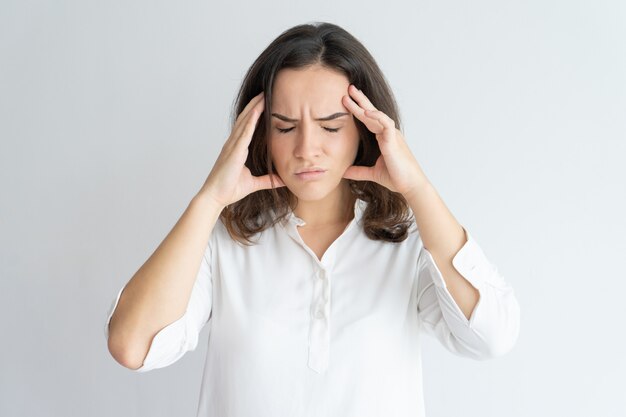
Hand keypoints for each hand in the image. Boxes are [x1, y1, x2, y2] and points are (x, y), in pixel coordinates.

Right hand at [198, 91, 284, 207]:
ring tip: (263, 95)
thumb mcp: (254, 183)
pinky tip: (256, 111)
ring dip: (254, 108)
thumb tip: (283, 180)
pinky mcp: (233, 152)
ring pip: (245, 122)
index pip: (248, 126)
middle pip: (246, 119)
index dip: (255, 113)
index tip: (265, 102)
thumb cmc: (229, 189)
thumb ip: (268, 180)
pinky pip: (244, 134)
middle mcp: (233, 144)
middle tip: (266, 91)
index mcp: (237, 149)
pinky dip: (250, 122)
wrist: (215, 197)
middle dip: (255, 104)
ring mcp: (232, 146)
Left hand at [341, 85, 426, 197]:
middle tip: (348, 88)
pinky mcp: (394, 141)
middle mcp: (388, 134)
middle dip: (360, 100)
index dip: (358, 110)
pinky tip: (366, 111)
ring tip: (351, 94)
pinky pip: (386, 123)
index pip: (369, 120)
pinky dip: (376, 116)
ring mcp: (392, 135)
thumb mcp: (372, 173)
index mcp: (384, 138)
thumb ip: (358, 171)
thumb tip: (343, 172)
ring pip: (377, 114)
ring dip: (364, 104)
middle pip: (372, 112)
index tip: (347, 101)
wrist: (410, 186)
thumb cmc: (396, 177)